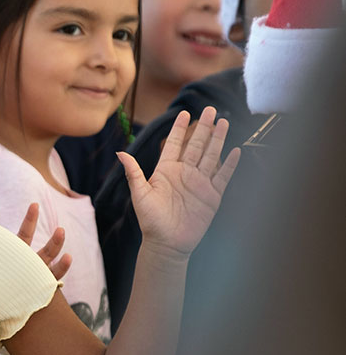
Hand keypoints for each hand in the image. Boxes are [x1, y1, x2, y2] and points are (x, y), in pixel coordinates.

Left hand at [15, 202, 71, 282]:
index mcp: (19, 255)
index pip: (26, 234)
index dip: (30, 220)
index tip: (34, 205)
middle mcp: (33, 265)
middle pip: (47, 252)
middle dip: (55, 241)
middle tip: (61, 230)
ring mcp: (40, 278)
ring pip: (54, 268)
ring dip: (61, 260)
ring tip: (68, 254)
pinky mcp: (44, 289)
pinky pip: (53, 282)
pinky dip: (60, 274)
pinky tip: (66, 263)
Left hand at [118, 106, 238, 255]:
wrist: (167, 243)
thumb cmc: (151, 221)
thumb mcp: (140, 194)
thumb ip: (134, 173)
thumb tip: (120, 153)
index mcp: (167, 171)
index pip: (173, 144)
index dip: (179, 129)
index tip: (184, 113)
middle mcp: (185, 174)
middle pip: (196, 145)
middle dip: (203, 128)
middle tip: (210, 110)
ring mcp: (200, 183)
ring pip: (211, 156)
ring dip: (217, 139)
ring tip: (223, 122)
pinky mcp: (212, 196)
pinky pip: (222, 176)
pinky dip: (229, 164)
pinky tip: (235, 151)